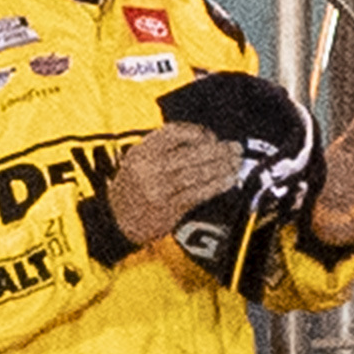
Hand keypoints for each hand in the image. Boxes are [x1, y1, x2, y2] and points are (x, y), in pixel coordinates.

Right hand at [105, 120, 237, 248]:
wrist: (117, 220)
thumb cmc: (137, 185)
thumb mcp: (141, 160)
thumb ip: (166, 148)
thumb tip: (210, 140)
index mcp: (140, 152)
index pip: (173, 134)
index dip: (197, 133)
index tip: (212, 137)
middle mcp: (146, 169)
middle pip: (189, 155)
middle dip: (217, 151)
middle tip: (235, 148)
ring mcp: (156, 191)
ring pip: (196, 175)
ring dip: (221, 168)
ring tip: (236, 163)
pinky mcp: (166, 210)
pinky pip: (197, 194)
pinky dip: (216, 186)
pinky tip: (229, 180)